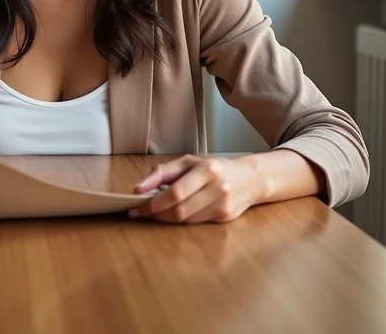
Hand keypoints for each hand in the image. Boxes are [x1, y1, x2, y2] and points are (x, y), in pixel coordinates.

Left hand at [129, 155, 260, 223]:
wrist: (249, 179)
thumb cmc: (212, 167)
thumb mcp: (188, 162)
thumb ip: (162, 172)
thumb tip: (138, 188)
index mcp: (206, 169)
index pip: (175, 193)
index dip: (153, 203)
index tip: (135, 208)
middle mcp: (217, 188)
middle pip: (180, 210)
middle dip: (156, 214)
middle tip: (140, 213)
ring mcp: (222, 205)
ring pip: (186, 220)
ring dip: (165, 219)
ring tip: (154, 213)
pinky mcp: (225, 218)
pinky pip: (195, 224)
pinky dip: (180, 221)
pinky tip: (172, 215)